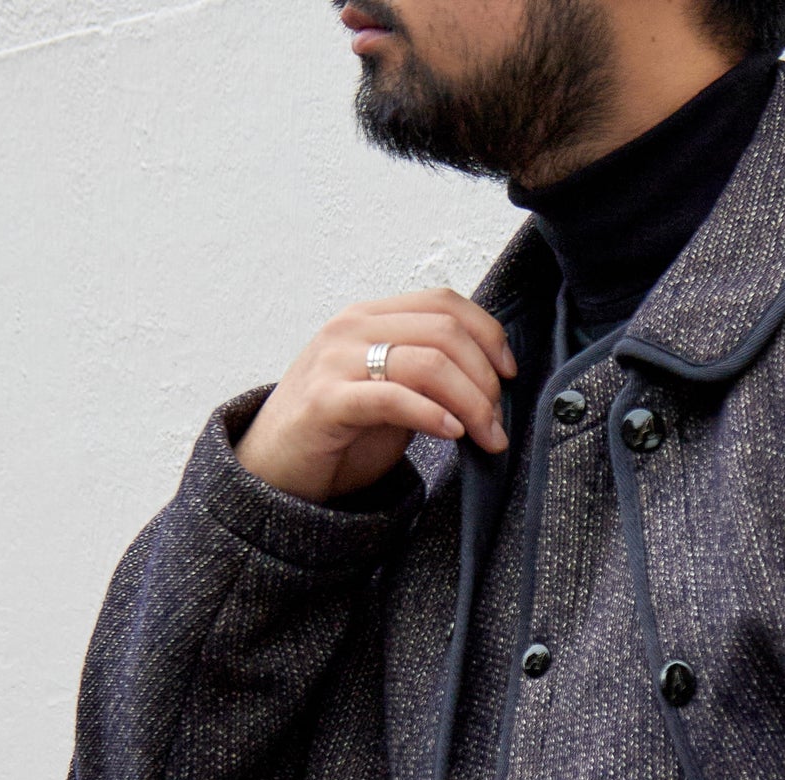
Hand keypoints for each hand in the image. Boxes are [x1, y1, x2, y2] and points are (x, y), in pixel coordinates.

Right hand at [234, 288, 516, 503]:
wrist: (274, 471)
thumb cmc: (337, 434)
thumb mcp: (390, 393)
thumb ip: (428, 377)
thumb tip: (491, 384)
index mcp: (370, 319)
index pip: (443, 303)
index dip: (487, 334)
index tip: (510, 374)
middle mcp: (351, 330)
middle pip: (444, 332)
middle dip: (486, 379)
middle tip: (498, 422)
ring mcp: (335, 362)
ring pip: (427, 362)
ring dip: (470, 403)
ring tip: (486, 437)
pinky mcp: (326, 402)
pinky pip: (391, 397)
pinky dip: (432, 414)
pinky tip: (453, 435)